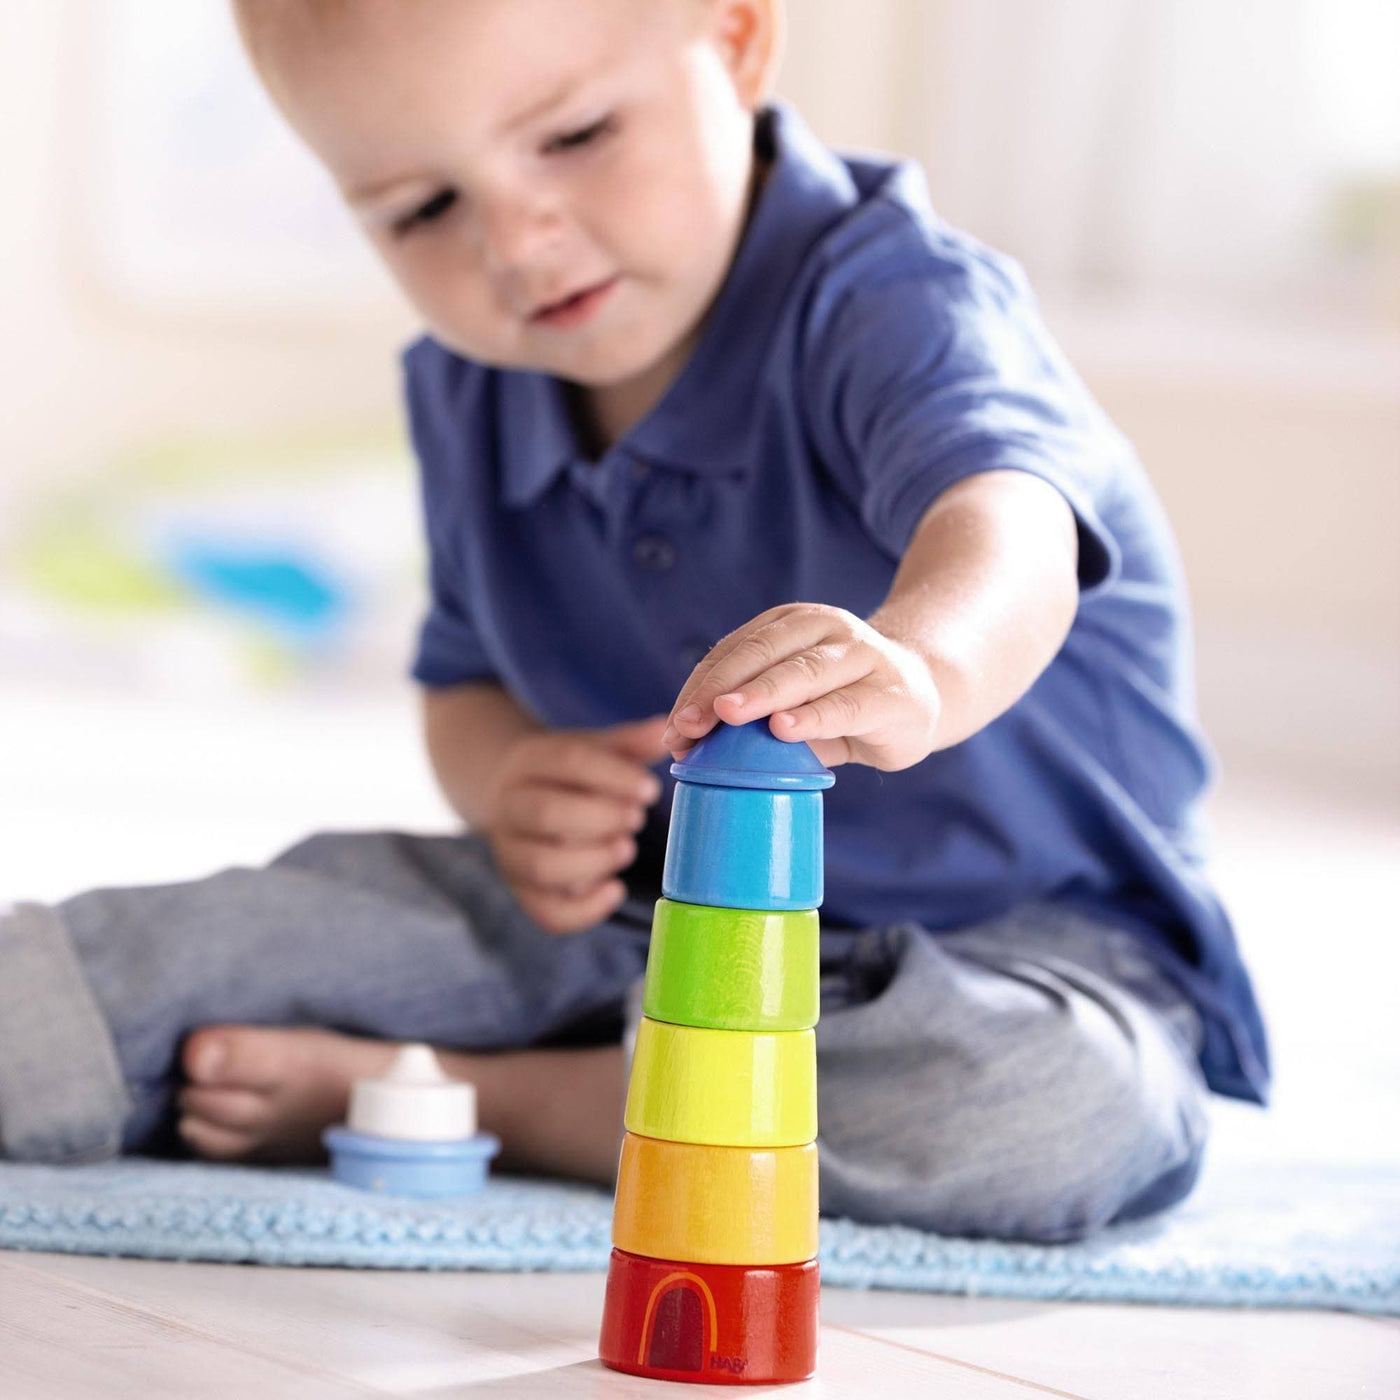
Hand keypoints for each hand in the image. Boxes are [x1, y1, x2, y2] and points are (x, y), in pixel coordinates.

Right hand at [483, 716, 669, 934]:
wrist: (515, 796)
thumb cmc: (568, 773)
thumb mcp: (595, 748)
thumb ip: (631, 742)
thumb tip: (666, 729)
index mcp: (529, 761)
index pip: (567, 761)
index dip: (612, 775)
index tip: (650, 788)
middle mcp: (510, 807)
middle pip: (547, 814)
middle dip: (601, 818)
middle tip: (637, 818)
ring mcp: (511, 853)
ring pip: (543, 866)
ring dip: (593, 861)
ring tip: (626, 848)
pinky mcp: (522, 892)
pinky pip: (547, 913)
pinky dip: (584, 911)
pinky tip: (614, 890)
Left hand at [660, 604, 940, 770]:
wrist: (926, 694)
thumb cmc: (842, 699)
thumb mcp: (793, 700)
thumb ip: (751, 713)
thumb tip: (687, 743)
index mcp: (793, 624)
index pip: (736, 650)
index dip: (700, 686)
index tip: (675, 726)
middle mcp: (828, 629)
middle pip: (764, 653)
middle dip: (720, 687)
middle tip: (689, 722)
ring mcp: (863, 656)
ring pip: (804, 672)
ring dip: (762, 694)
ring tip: (727, 714)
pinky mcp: (891, 694)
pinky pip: (846, 705)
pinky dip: (813, 717)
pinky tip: (784, 730)